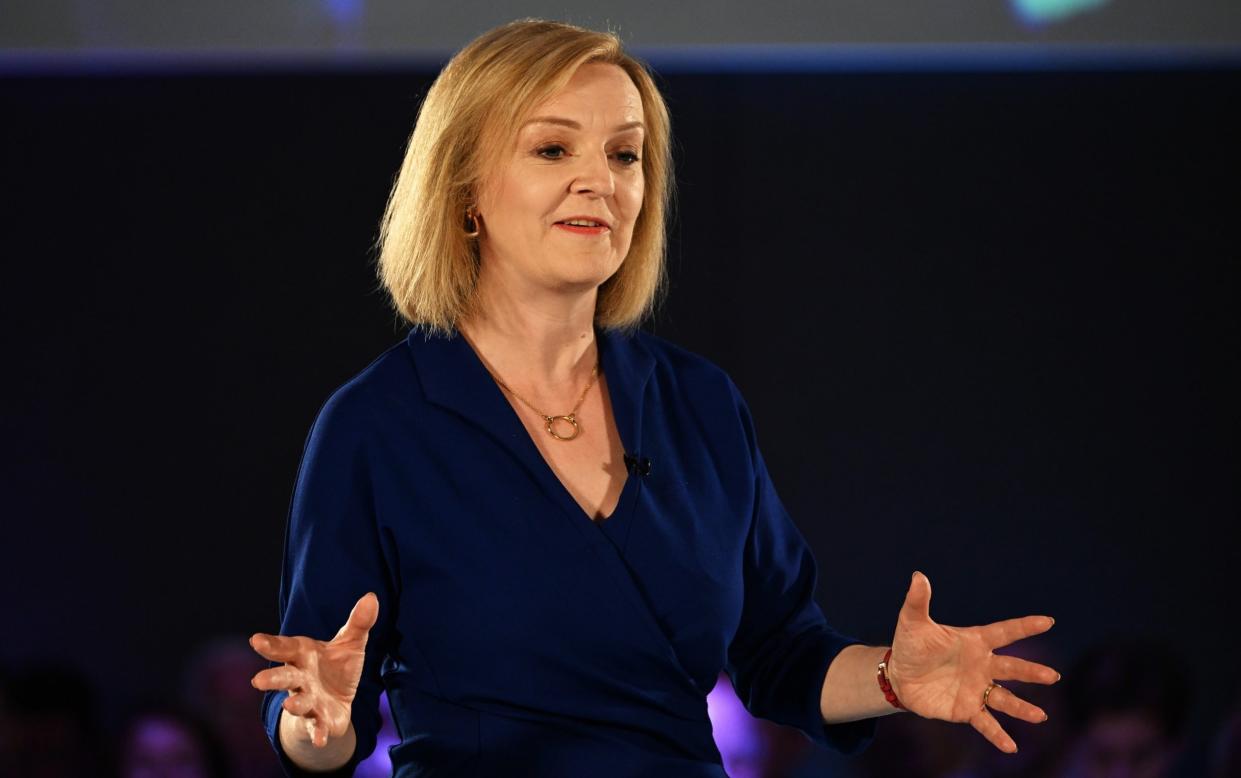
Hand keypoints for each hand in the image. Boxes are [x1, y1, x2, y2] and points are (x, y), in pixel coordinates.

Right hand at [249, 592, 378, 747]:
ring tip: (290, 704)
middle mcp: (300, 679)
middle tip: (258, 681)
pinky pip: (316, 727)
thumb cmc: (337, 667)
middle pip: (284, 678)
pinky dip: (317, 733)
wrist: (338, 701)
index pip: (285, 648)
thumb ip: (358, 623)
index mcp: (303, 655)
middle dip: (272, 679)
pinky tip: (321, 740)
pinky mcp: (318, 720)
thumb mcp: (350, 643)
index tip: (255, 640)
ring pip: (297, 703)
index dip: (270, 645)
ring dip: (294, 704)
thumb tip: (372, 597)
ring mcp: (307, 700)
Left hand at [886, 572, 1058, 753]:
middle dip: (1031, 672)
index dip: (1024, 626)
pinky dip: (998, 735)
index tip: (1048, 621)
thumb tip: (918, 576)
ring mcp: (977, 689)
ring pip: (1004, 699)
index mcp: (974, 642)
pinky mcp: (966, 709)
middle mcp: (982, 666)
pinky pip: (986, 723)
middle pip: (1011, 668)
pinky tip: (1011, 747)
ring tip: (1040, 716)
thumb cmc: (911, 645)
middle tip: (1052, 676)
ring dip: (1022, 708)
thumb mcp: (912, 622)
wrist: (899, 676)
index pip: (1003, 632)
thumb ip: (918, 601)